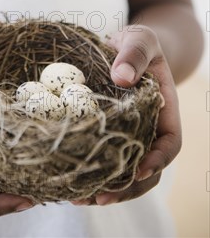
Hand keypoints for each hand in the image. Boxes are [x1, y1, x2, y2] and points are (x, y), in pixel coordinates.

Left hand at [72, 25, 181, 205]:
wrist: (124, 47)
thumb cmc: (137, 43)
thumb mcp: (140, 39)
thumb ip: (134, 54)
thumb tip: (122, 78)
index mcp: (164, 111)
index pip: (169, 143)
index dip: (157, 161)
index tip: (138, 171)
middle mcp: (148, 129)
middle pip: (145, 169)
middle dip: (125, 188)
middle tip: (99, 197)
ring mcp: (127, 134)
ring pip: (122, 170)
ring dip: (104, 188)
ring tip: (78, 198)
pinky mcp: (106, 133)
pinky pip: (101, 157)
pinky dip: (88, 171)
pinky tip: (68, 181)